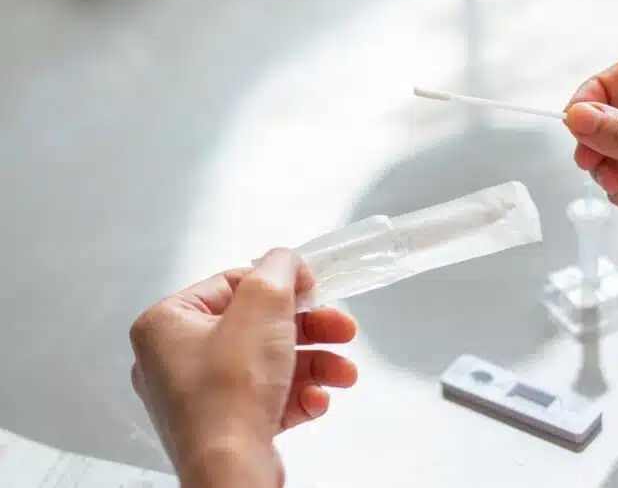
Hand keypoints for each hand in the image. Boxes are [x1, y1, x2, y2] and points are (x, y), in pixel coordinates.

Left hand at [129, 249, 357, 486]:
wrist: (231, 470)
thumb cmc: (231, 390)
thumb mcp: (262, 305)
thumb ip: (278, 269)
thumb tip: (285, 259)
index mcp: (166, 325)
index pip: (230, 284)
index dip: (279, 284)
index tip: (312, 288)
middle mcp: (175, 361)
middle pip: (257, 326)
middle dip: (309, 329)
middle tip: (342, 327)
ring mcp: (199, 399)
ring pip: (269, 364)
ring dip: (315, 364)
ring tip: (344, 372)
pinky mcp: (226, 429)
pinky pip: (268, 400)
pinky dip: (299, 396)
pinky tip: (317, 400)